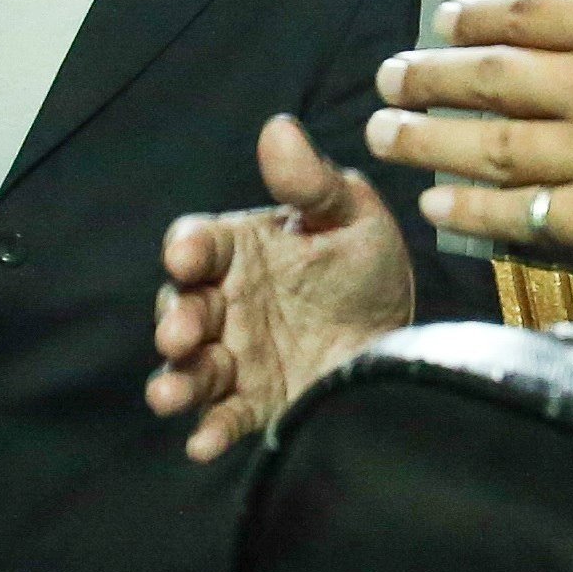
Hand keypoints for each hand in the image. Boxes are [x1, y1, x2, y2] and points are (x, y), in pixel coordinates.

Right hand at [148, 114, 416, 462]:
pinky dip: (210, 431)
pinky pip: (224, 418)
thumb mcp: (351, 217)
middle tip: (180, 332)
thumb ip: (311, 182)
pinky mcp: (256, 405)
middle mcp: (227, 304)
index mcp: (240, 252)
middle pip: (184, 308)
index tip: (187, 254)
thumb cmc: (366, 270)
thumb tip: (279, 128)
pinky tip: (205, 444)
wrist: (403, 343)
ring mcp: (237, 358)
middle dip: (176, 321)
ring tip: (169, 395)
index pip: (199, 244)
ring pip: (191, 367)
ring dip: (176, 380)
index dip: (188, 248)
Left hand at [372, 0, 572, 276]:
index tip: (445, 21)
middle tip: (387, 80)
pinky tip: (440, 207)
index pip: (534, 9)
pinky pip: (527, 218)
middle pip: (492, 76)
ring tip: (383, 136)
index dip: (480, 15)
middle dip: (431, 77)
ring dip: (429, 139)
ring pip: (491, 144)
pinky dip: (476, 211)